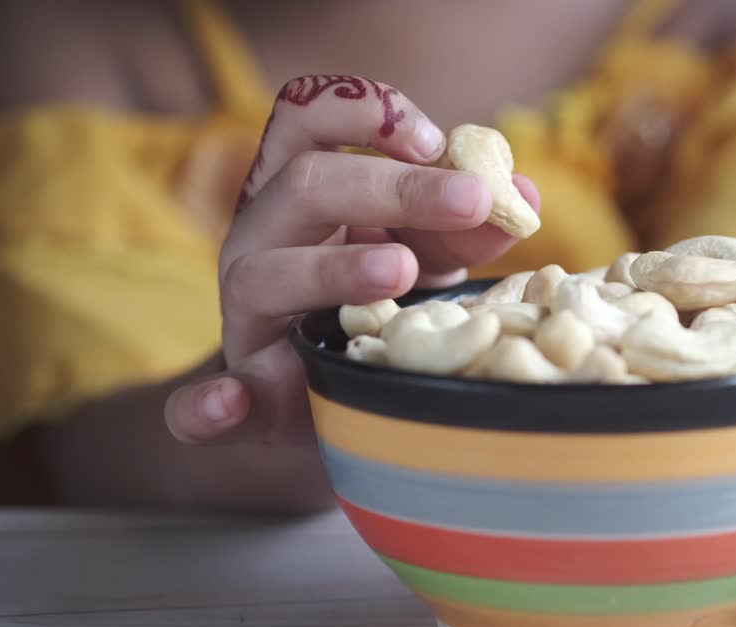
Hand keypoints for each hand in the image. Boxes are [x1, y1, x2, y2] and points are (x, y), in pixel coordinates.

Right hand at [162, 76, 539, 455]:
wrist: (323, 383)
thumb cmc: (378, 297)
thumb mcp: (429, 254)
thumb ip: (467, 227)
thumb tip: (522, 197)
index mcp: (302, 188)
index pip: (307, 115)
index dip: (366, 113)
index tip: (435, 139)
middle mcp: (263, 235)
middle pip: (305, 184)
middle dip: (393, 187)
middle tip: (471, 200)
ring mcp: (248, 311)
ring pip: (267, 273)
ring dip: (334, 268)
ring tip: (399, 272)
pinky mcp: (244, 391)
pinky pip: (212, 396)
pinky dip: (212, 401)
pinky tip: (230, 403)